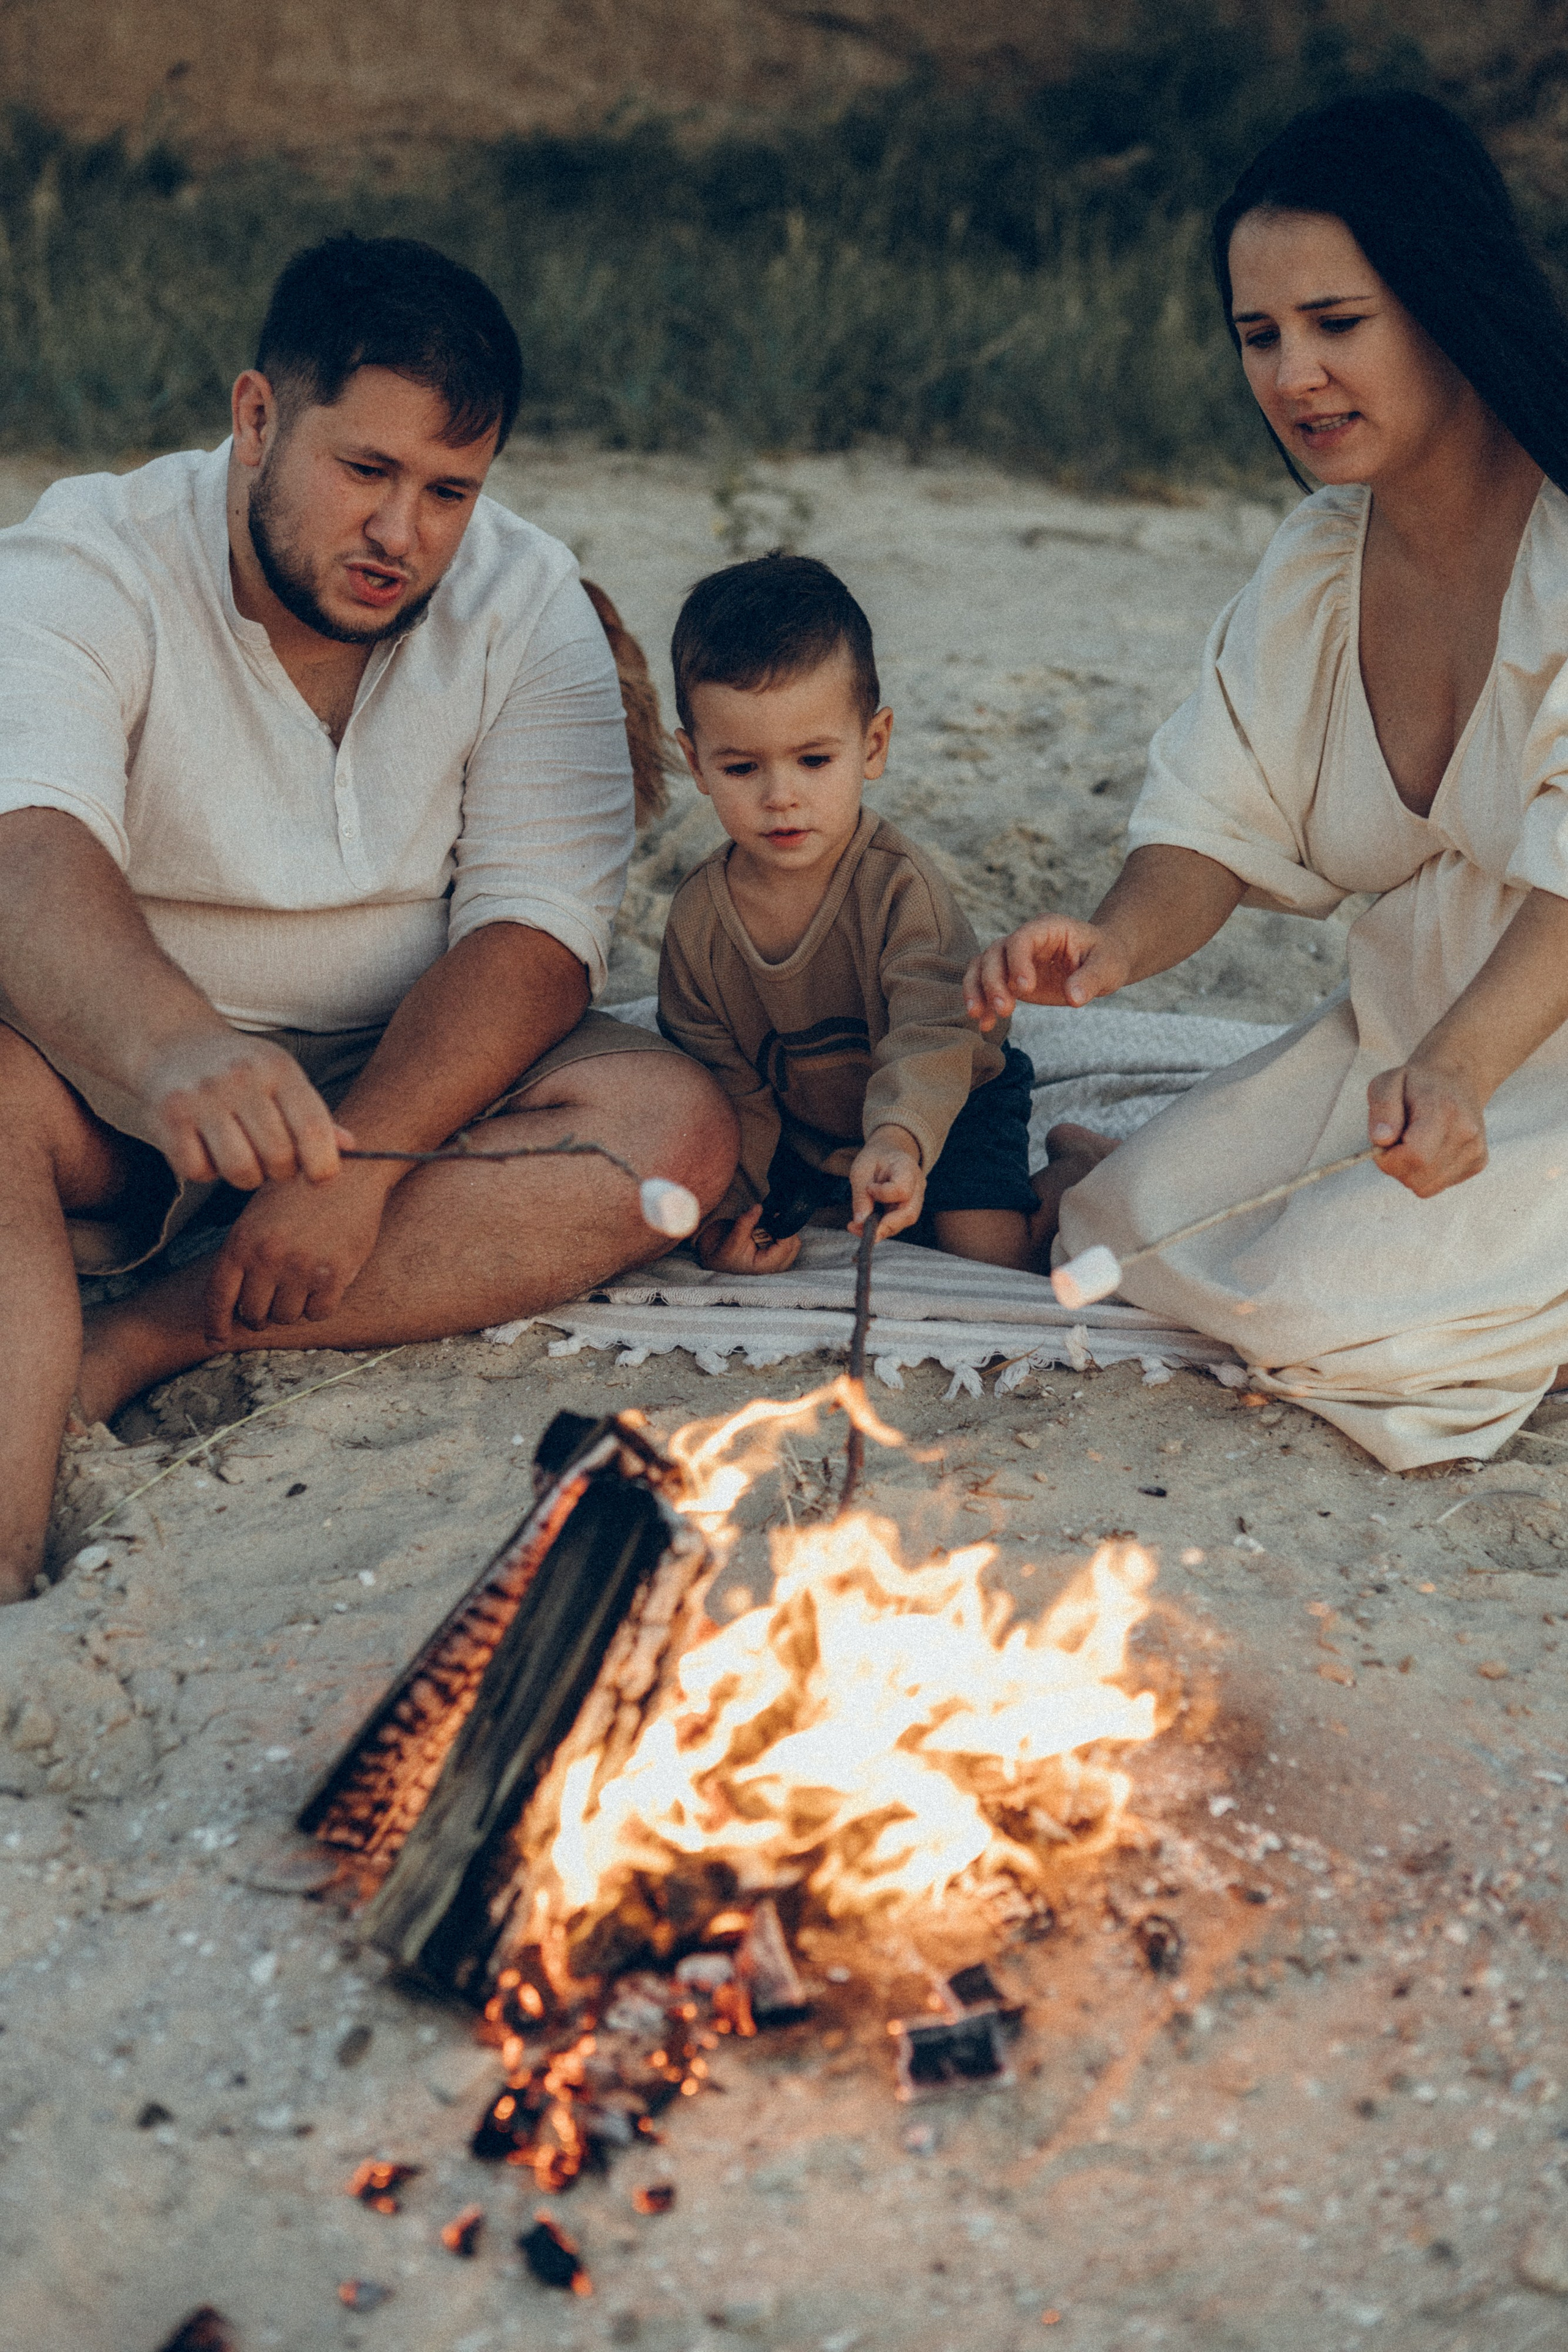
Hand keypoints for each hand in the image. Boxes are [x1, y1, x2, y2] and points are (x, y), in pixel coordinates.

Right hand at [139, 1028, 351, 1187]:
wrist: (173, 1043)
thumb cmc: (240, 1071)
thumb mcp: (282, 1078)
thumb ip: (314, 1116)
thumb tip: (350, 1148)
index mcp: (278, 1068)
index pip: (313, 1128)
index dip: (324, 1164)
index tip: (321, 1176)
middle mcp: (241, 1079)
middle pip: (279, 1157)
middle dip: (281, 1171)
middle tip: (272, 1161)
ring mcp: (202, 1097)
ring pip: (241, 1170)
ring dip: (246, 1177)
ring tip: (242, 1157)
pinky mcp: (169, 1117)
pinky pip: (199, 1171)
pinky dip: (205, 1171)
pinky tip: (206, 1149)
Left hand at [203, 1166, 390, 1338]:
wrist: (349, 1170)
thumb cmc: (300, 1188)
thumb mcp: (257, 1213)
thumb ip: (244, 1252)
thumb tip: (236, 1299)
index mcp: (242, 1241)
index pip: (219, 1297)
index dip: (216, 1324)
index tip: (217, 1340)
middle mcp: (268, 1258)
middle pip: (254, 1314)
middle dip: (260, 1314)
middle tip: (272, 1304)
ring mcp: (302, 1267)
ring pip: (287, 1317)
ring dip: (292, 1308)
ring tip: (302, 1284)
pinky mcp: (336, 1274)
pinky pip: (319, 1312)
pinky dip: (319, 1305)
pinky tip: (324, 1284)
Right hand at [696, 1205, 803, 1273]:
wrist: (717, 1259)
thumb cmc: (723, 1256)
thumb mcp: (731, 1240)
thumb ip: (746, 1223)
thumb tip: (758, 1208)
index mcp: (765, 1267)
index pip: (786, 1247)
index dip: (783, 1229)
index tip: (775, 1216)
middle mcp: (774, 1266)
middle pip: (793, 1245)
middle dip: (782, 1230)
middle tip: (766, 1223)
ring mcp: (776, 1261)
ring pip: (792, 1242)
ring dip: (780, 1231)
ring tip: (761, 1229)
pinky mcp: (776, 1254)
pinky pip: (786, 1240)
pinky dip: (778, 1232)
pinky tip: (764, 1231)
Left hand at [848, 1128, 923, 1238]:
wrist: (888, 1154)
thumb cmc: (875, 1159)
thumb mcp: (861, 1170)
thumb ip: (861, 1195)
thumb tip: (860, 1222)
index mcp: (907, 1169)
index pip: (901, 1190)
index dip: (883, 1194)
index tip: (869, 1188)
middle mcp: (917, 1187)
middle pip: (909, 1214)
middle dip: (884, 1226)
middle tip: (858, 1229)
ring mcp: (915, 1200)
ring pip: (903, 1222)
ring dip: (880, 1229)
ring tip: (857, 1227)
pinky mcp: (908, 1209)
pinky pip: (897, 1223)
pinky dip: (881, 1227)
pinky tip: (865, 1224)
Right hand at [963, 916, 1130, 1030]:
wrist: (1101, 962)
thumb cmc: (1106, 957)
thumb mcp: (1107, 966)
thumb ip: (1091, 979)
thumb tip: (1074, 998)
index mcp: (1047, 928)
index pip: (1021, 939)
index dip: (1017, 962)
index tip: (1026, 989)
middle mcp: (1025, 940)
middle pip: (994, 953)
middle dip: (993, 981)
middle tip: (1006, 1009)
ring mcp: (1014, 958)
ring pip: (982, 966)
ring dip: (977, 990)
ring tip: (979, 1016)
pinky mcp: (1010, 977)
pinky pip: (986, 986)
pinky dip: (982, 1003)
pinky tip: (985, 1024)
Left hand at [1367, 1061, 1487, 1197]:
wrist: (1456, 1078)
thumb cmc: (1415, 1082)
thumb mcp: (1387, 1083)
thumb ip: (1382, 1109)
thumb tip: (1381, 1140)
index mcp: (1444, 1110)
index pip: (1415, 1156)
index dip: (1390, 1159)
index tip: (1382, 1146)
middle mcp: (1467, 1132)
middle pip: (1419, 1177)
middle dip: (1397, 1167)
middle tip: (1397, 1142)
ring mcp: (1476, 1150)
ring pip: (1427, 1187)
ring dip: (1411, 1172)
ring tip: (1413, 1143)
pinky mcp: (1479, 1162)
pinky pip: (1439, 1185)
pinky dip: (1427, 1174)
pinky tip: (1430, 1148)